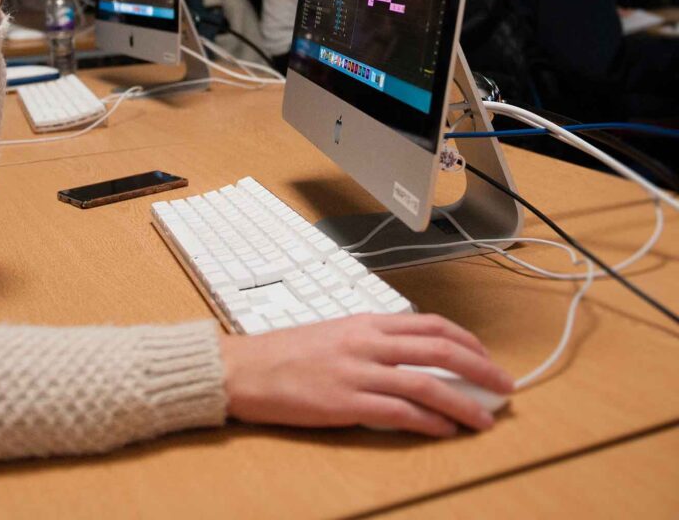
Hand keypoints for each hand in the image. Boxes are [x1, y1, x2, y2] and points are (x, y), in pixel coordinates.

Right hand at [218, 313, 513, 436]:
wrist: (246, 369)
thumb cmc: (286, 353)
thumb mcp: (333, 333)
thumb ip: (370, 340)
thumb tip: (407, 355)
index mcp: (364, 322)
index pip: (428, 324)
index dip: (465, 341)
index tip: (485, 357)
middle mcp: (366, 342)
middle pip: (437, 349)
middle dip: (478, 368)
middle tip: (504, 386)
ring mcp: (357, 372)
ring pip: (426, 383)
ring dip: (463, 402)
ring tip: (485, 419)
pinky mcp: (346, 403)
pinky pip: (399, 412)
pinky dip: (429, 422)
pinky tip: (445, 430)